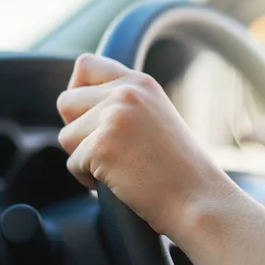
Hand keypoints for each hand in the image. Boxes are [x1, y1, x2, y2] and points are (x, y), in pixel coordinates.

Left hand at [57, 54, 235, 236]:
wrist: (198, 199)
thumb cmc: (180, 170)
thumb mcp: (156, 118)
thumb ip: (124, 104)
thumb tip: (78, 107)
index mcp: (141, 83)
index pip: (86, 66)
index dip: (78, 91)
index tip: (87, 117)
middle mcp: (125, 93)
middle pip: (67, 101)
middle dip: (77, 130)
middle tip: (105, 151)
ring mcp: (113, 118)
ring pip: (66, 136)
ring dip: (83, 158)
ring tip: (118, 170)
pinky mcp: (102, 147)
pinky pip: (73, 164)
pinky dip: (88, 180)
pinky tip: (119, 184)